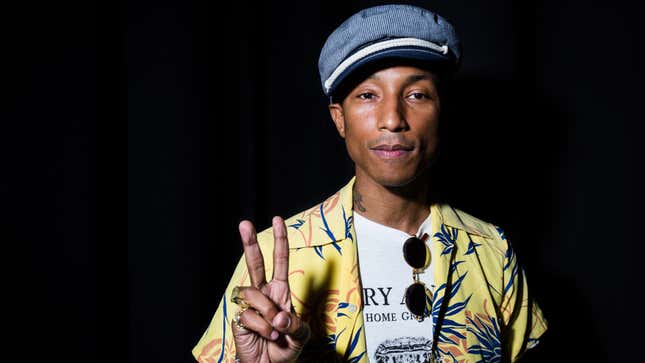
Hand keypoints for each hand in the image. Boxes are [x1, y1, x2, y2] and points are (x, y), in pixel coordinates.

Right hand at [231, 216, 310, 362]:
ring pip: (254, 294)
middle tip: (244, 224)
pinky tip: (266, 337)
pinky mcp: (239, 319)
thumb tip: (280, 316)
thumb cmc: (285, 350)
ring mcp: (250, 306)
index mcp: (280, 292)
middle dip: (250, 243)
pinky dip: (262, 328)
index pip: (280, 261)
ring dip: (268, 312)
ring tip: (275, 332)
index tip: (277, 220)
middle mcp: (264, 294)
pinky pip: (249, 315)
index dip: (279, 241)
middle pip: (255, 264)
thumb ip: (295, 325)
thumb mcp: (300, 337)